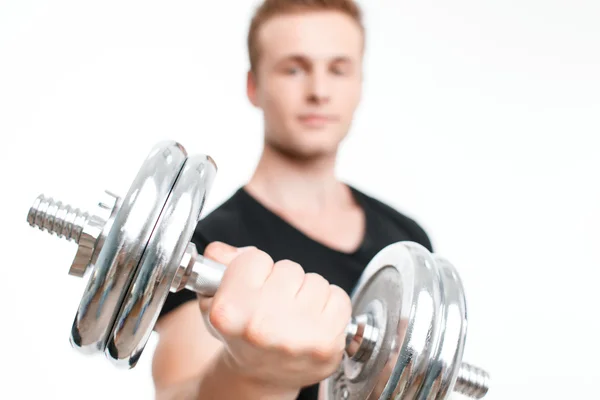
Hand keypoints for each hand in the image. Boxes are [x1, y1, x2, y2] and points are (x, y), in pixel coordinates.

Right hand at [198, 242, 351, 392]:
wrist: (261, 376)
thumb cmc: (242, 334)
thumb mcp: (215, 299)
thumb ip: (219, 262)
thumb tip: (226, 252)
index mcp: (229, 312)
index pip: (255, 258)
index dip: (253, 270)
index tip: (251, 289)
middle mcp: (262, 326)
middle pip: (289, 268)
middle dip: (284, 282)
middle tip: (273, 306)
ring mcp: (297, 337)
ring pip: (316, 281)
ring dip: (307, 293)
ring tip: (293, 315)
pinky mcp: (326, 344)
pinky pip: (339, 298)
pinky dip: (330, 306)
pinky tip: (312, 322)